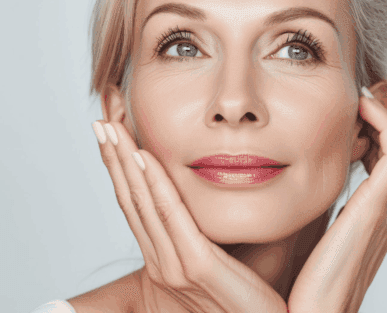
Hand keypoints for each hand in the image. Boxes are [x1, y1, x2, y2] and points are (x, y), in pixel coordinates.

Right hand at [91, 121, 286, 312]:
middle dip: (114, 158)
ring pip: (144, 202)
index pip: (139, 207)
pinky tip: (143, 157)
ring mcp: (177, 266)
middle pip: (132, 199)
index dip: (122, 171)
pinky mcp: (199, 267)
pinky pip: (171, 217)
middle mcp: (164, 262)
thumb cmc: (256, 303)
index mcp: (169, 260)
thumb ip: (226, 234)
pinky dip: (154, 185)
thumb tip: (239, 197)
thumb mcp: (236, 262)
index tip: (113, 135)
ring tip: (111, 127)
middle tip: (100, 121)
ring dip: (125, 161)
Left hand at [287, 92, 386, 312]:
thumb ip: (314, 207)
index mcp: (375, 217)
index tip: (346, 115)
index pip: (385, 162)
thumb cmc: (304, 284)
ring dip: (381, 117)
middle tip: (353, 100)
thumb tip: (294, 183)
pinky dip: (383, 123)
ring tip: (355, 100)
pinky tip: (359, 110)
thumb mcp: (311, 234)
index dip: (371, 132)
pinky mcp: (379, 208)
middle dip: (379, 119)